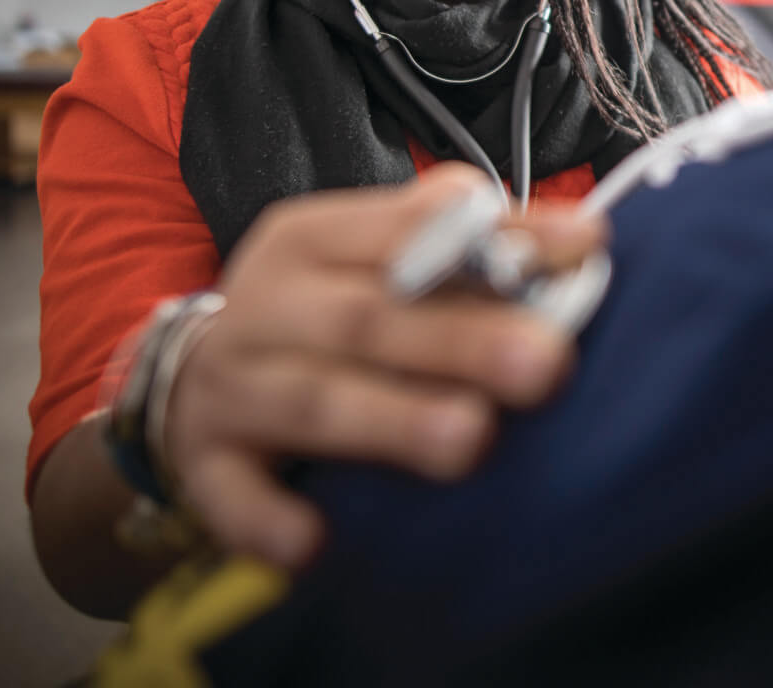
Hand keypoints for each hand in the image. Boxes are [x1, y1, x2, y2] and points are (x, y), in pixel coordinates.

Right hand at [159, 165, 604, 569]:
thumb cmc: (317, 310)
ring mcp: (230, 384)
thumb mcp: (370, 257)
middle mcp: (267, 303)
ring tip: (469, 439)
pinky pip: (230, 494)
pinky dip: (266, 520)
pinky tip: (312, 545)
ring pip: (314, 401)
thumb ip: (463, 245)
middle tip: (545, 362)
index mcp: (314, 238)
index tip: (584, 249)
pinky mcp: (205, 461)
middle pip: (369, 318)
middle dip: (461, 341)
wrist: (187, 375)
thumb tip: (580, 236)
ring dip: (391, 421)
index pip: (409, 227)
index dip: (497, 239)